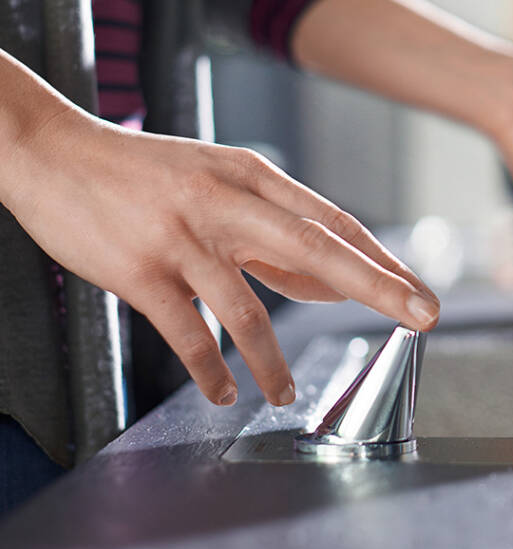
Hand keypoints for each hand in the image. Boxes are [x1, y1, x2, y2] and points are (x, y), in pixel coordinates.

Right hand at [4, 108, 438, 407]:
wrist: (55, 154)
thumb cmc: (146, 175)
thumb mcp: (219, 182)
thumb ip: (274, 231)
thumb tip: (332, 282)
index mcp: (253, 176)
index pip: (333, 222)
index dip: (381, 259)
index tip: (419, 290)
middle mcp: (227, 203)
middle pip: (317, 249)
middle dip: (377, 286)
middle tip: (421, 317)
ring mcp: (184, 238)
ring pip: (249, 310)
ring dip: (274, 361)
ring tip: (286, 394)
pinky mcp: (141, 272)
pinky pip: (188, 334)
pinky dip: (211, 370)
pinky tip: (225, 391)